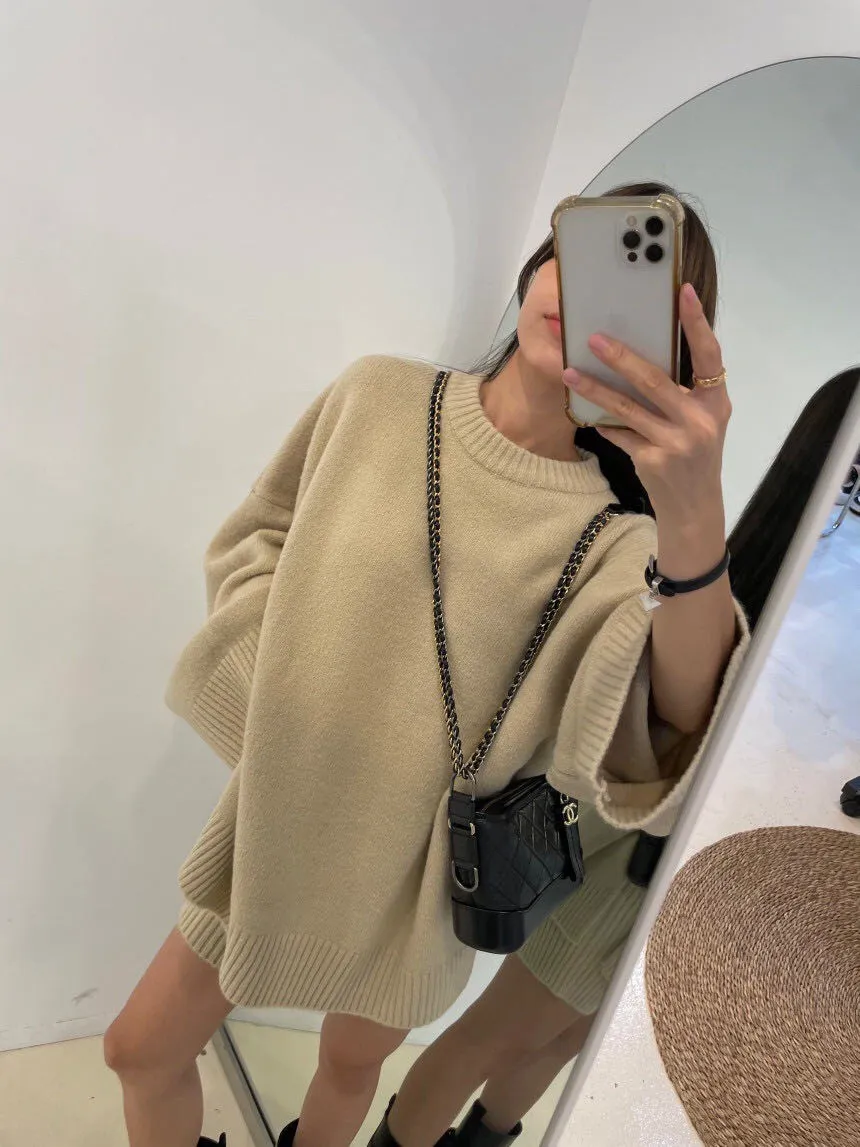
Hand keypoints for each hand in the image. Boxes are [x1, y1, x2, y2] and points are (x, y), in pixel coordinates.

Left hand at [563, 283, 730, 531]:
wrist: (694, 506)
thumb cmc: (697, 454)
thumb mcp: (703, 421)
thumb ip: (686, 391)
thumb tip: (644, 352)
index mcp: (716, 403)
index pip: (709, 356)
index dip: (697, 323)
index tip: (683, 292)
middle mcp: (699, 421)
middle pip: (655, 380)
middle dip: (621, 357)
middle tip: (593, 338)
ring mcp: (676, 443)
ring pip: (628, 408)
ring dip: (595, 389)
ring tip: (570, 373)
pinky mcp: (653, 460)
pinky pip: (620, 434)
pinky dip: (603, 423)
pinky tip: (585, 413)